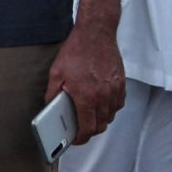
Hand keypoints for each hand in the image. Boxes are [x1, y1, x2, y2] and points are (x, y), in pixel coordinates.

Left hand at [47, 21, 126, 145]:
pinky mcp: (121, 82)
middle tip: (81, 128)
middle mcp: (103, 95)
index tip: (75, 139)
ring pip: (111, 115)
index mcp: (86, 96)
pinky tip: (102, 103)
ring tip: (90, 116)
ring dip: (101, 120)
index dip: (81, 139)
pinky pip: (119, 103)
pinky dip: (111, 108)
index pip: (87, 128)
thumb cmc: (76, 51)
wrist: (96, 32)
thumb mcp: (56, 73)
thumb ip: (52, 94)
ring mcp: (114, 88)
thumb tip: (50, 109)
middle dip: (90, 131)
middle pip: (101, 125)